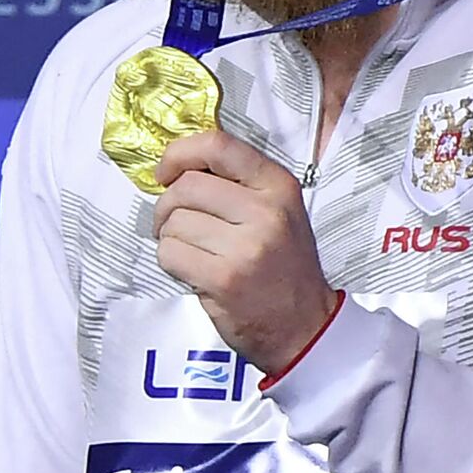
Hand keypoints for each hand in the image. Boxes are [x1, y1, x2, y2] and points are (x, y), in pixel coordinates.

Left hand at [152, 131, 339, 375]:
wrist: (305, 327)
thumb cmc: (285, 267)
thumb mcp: (279, 211)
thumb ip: (238, 184)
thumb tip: (178, 167)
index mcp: (278, 186)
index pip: (218, 146)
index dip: (180, 153)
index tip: (166, 171)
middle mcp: (266, 211)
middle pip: (187, 186)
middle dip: (166, 204)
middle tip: (172, 222)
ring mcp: (246, 246)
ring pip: (174, 222)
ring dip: (169, 237)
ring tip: (191, 250)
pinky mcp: (224, 279)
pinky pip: (170, 253)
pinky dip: (169, 260)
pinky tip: (190, 269)